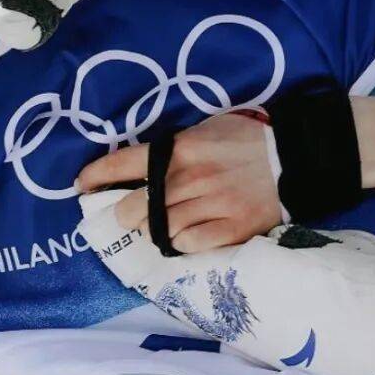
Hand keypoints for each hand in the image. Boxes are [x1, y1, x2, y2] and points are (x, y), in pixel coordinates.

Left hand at [75, 97, 374, 254]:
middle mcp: (188, 179)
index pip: (125, 163)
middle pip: (134, 208)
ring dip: (152, 229)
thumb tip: (140, 163)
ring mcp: (208, 207)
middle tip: (126, 213)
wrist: (294, 157)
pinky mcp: (228, 230)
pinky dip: (179, 243)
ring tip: (157, 225)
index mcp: (181, 149)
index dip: (97, 176)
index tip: (81, 186)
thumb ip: (175, 146)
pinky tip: (184, 235)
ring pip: (157, 230)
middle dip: (125, 212)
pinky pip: (186, 246)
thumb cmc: (248, 138)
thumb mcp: (207, 128)